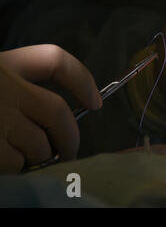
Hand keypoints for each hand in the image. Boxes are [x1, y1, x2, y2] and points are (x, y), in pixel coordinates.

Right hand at [0, 45, 101, 172]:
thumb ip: (22, 91)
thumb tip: (62, 118)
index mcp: (4, 64)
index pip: (53, 59)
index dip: (82, 80)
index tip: (96, 103)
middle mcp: (2, 85)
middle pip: (56, 111)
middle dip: (69, 137)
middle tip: (70, 151)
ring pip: (40, 143)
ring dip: (41, 155)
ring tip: (28, 157)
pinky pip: (18, 162)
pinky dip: (19, 168)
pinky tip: (9, 164)